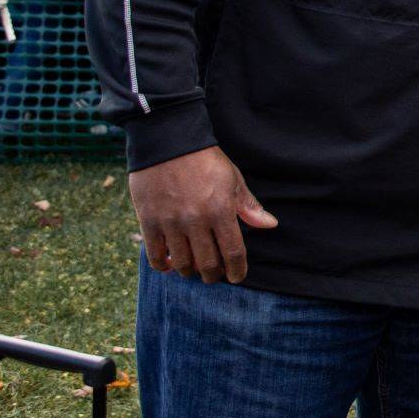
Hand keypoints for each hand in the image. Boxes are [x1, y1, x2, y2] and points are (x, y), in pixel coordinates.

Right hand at [129, 145, 277, 283]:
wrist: (167, 140)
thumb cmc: (205, 160)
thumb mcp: (233, 179)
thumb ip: (248, 206)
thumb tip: (270, 225)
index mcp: (221, 210)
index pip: (233, 253)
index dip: (237, 270)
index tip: (237, 277)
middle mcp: (196, 220)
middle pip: (207, 264)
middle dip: (213, 275)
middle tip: (214, 275)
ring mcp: (171, 222)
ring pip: (182, 263)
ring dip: (190, 271)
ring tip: (194, 268)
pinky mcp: (148, 221)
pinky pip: (156, 255)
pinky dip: (163, 265)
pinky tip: (170, 264)